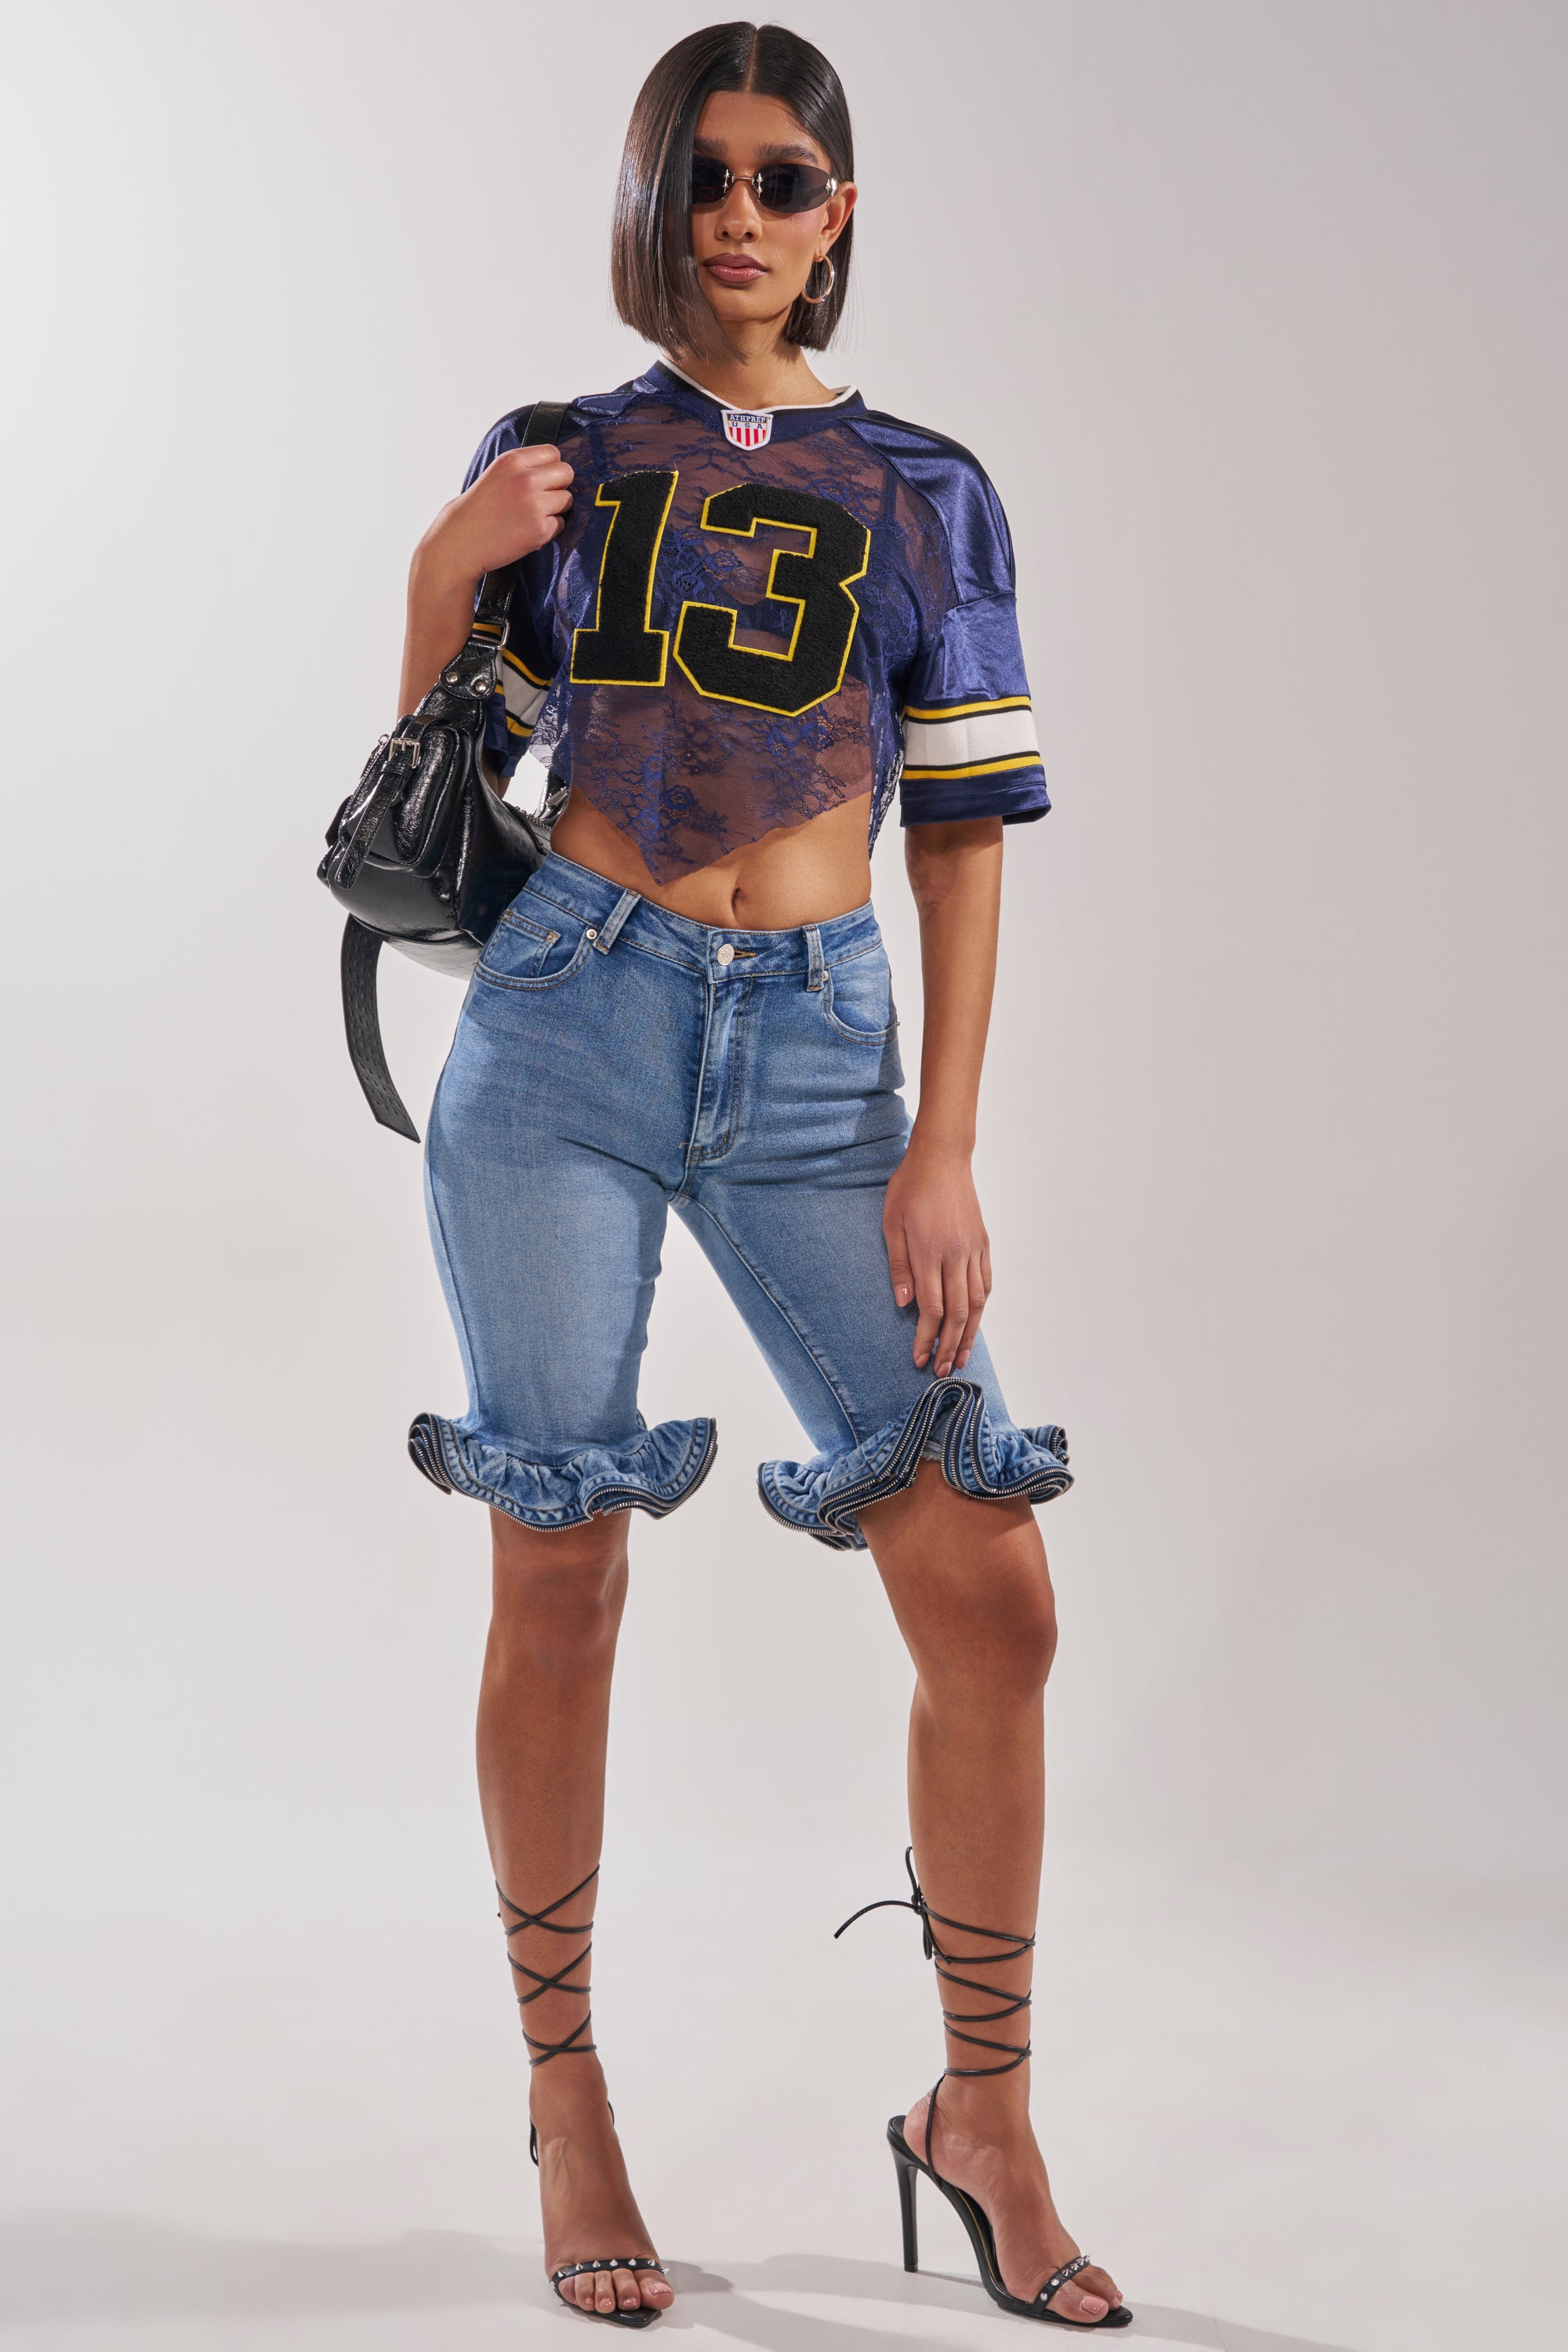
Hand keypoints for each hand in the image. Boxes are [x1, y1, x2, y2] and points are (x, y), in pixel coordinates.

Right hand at [417, 445, 573, 588]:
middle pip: (566, 473)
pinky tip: (528, 531)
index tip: (543, 478)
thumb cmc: (477, 510)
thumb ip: (523, 468)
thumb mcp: (496, 474)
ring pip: (567, 500)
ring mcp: (535, 505)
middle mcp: (526, 479)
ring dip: (555, 509)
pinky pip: (560, 524)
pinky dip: (549, 529)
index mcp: (512, 461)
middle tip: (543, 498)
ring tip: (532, 516)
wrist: (460, 542)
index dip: (551, 467)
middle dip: (559, 485)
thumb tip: (554, 469)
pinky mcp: (540, 530)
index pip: (553, 453)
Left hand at [882, 1135, 992, 1376]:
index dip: (927, 1338)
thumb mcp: (891, 1224)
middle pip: (957, 1313)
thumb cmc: (909, 1188)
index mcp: (930, 1253)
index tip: (920, 1359)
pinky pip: (986, 1283)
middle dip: (950, 1346)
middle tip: (943, 1371)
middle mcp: (956, 1256)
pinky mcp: (982, 1244)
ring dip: (969, 1334)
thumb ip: (899, 1266)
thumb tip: (904, 1304)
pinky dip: (981, 1307)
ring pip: (976, 1303)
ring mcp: (973, 1250)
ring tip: (963, 1357)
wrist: (942, 1158)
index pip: (932, 1309)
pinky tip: (974, 1321)